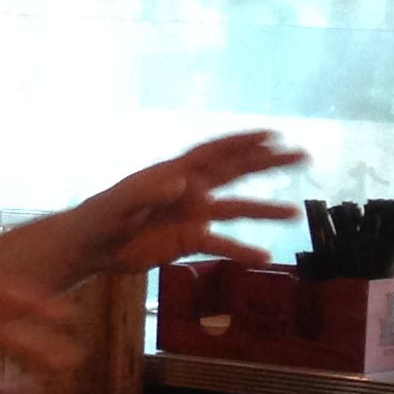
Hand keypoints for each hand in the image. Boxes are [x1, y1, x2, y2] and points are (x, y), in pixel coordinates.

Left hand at [68, 132, 306, 277]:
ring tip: (295, 213)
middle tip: (303, 155)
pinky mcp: (188, 241)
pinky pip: (221, 244)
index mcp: (174, 173)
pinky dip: (241, 251)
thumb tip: (182, 182)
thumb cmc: (100, 218)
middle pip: (235, 172)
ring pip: (235, 210)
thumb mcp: (119, 204)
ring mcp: (192, 215)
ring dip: (264, 210)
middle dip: (268, 163)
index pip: (214, 152)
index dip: (242, 141)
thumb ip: (148, 192)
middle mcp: (190, 190)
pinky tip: (264, 259)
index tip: (273, 134)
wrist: (90, 246)